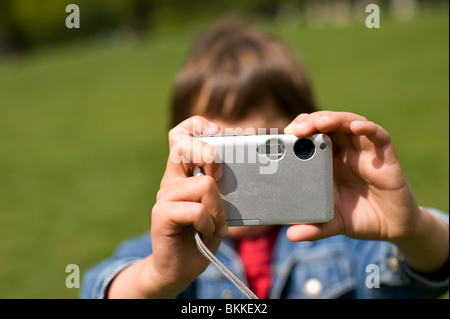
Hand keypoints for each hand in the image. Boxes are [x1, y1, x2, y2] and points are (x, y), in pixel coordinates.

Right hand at [149, 116, 227, 294]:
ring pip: (203, 184)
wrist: (181, 268)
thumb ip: (220, 184)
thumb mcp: (218, 204)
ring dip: (218, 208)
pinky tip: (206, 232)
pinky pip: (196, 209)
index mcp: (183, 173)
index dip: (198, 126)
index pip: (181, 134)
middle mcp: (171, 180)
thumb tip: (240, 164)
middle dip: (209, 155)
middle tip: (219, 178)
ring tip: (215, 223)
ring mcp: (164, 196)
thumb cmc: (203, 233)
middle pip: (183, 145)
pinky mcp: (161, 215)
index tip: (217, 134)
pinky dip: (209, 222)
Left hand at [284, 111, 422, 242]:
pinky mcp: (385, 157)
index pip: (312, 135)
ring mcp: (365, 152)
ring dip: (334, 119)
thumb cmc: (359, 217)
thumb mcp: (332, 223)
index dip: (299, 130)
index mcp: (328, 161)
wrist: (391, 228)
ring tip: (319, 123)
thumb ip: (313, 228)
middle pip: (328, 124)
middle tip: (297, 129)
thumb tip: (291, 235)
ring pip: (349, 123)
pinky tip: (356, 128)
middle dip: (311, 121)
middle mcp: (345, 152)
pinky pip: (379, 135)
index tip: (285, 135)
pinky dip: (368, 129)